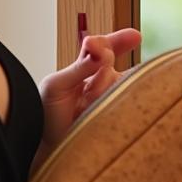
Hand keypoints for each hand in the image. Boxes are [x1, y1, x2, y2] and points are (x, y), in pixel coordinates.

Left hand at [36, 28, 141, 152]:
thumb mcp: (56, 85)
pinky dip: (111, 102)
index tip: (135, 36)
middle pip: (110, 63)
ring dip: (100, 89)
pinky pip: (123, 103)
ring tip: (83, 105)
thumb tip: (98, 50)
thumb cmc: (46, 112)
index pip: (104, 48)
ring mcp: (110, 98)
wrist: (46, 144)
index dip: (119, 40)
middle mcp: (102, 81)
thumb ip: (79, 67)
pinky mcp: (116, 116)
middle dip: (102, 64)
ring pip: (117, 83)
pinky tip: (97, 109)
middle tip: (88, 74)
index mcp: (86, 68)